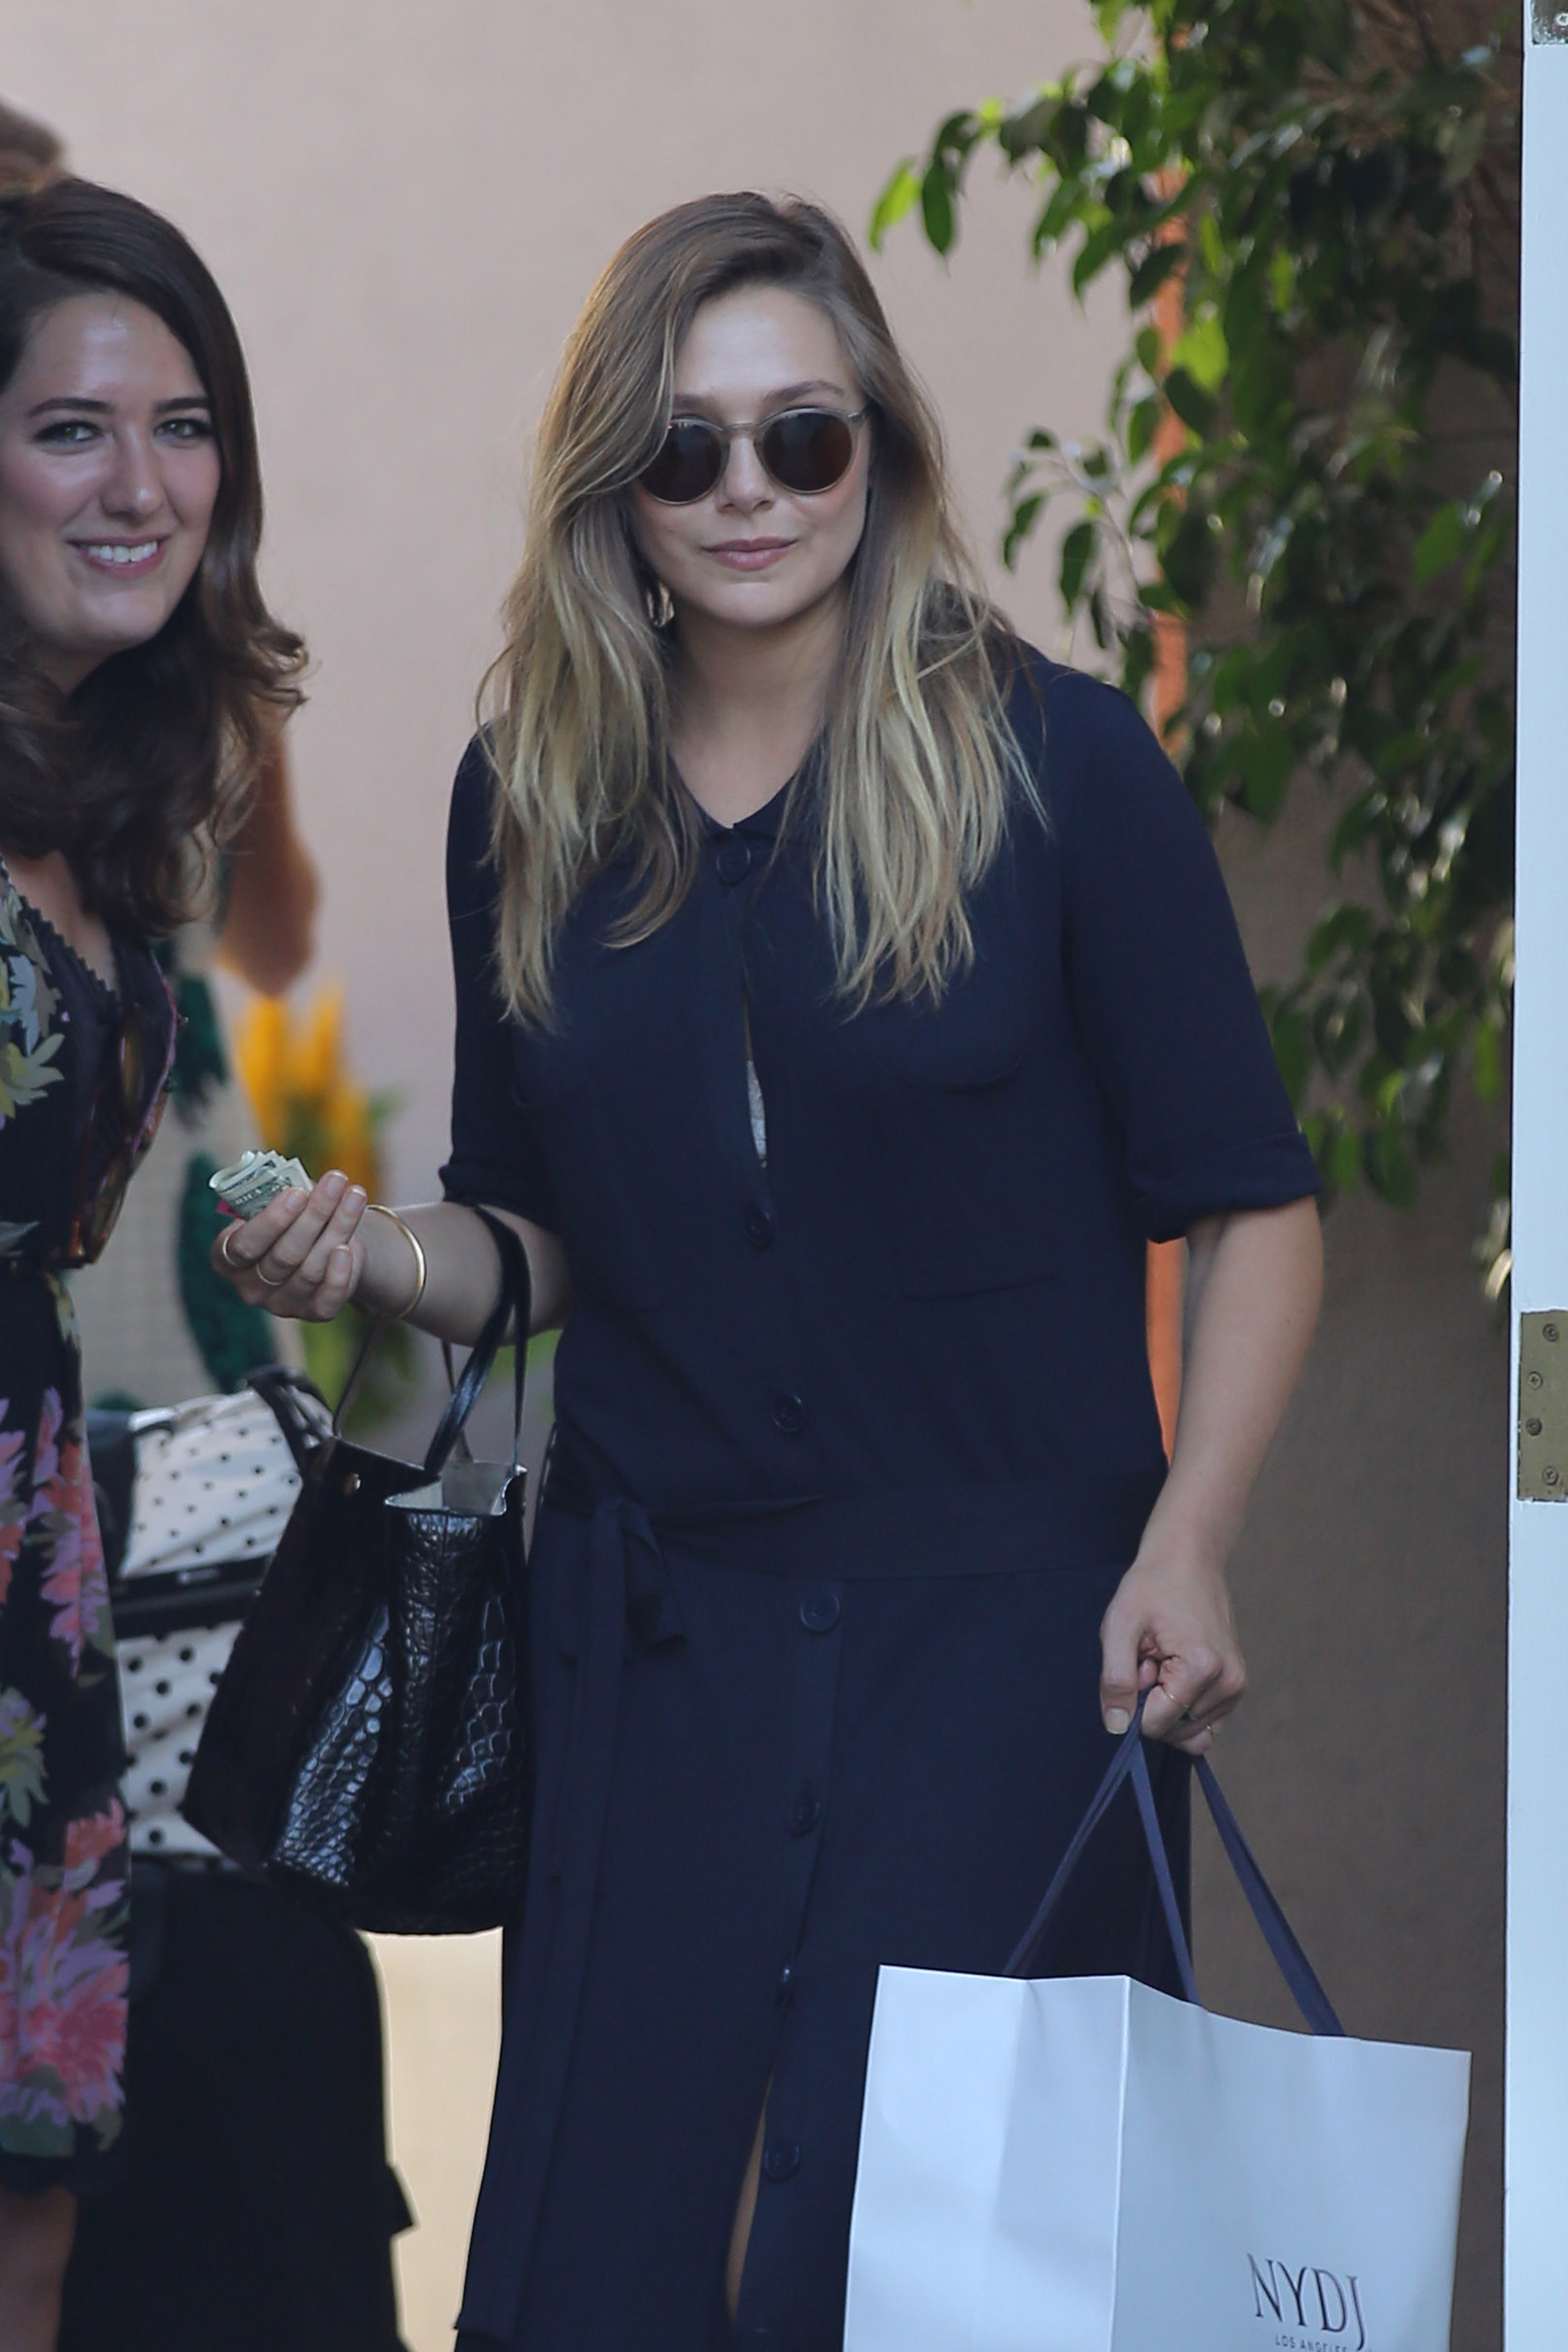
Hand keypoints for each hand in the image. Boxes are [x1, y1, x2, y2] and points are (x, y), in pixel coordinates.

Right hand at [210, 1170, 367, 1321]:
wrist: (317, 1242)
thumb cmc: (289, 1215)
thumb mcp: (274, 1202)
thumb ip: (278, 1194)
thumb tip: (298, 1183)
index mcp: (228, 1258)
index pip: (245, 1245)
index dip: (272, 1220)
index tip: (298, 1192)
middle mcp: (251, 1287)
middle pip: (284, 1255)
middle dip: (315, 1214)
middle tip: (336, 1181)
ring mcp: (281, 1304)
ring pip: (311, 1270)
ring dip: (338, 1228)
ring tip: (356, 1195)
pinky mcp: (312, 1313)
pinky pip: (327, 1300)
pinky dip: (341, 1274)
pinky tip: (352, 1246)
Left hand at [1099, 1546, 1245, 1754]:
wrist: (1189, 1558)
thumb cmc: (1152, 1586)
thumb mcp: (1120, 1625)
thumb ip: (1115, 1680)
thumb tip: (1118, 1727)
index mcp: (1202, 1669)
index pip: (1155, 1724)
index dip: (1135, 1700)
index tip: (1141, 1660)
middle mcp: (1229, 1684)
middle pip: (1173, 1731)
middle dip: (1153, 1704)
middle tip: (1152, 1658)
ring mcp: (1237, 1687)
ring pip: (1190, 1732)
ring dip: (1168, 1705)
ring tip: (1164, 1660)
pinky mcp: (1237, 1686)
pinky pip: (1206, 1725)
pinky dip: (1184, 1708)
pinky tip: (1177, 1672)